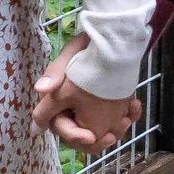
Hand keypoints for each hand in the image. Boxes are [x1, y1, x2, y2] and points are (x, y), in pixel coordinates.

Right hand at [30, 35, 142, 151]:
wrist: (114, 35)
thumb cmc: (88, 45)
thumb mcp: (70, 55)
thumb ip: (54, 72)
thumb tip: (39, 89)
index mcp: (55, 99)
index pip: (57, 126)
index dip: (73, 135)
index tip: (91, 136)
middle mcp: (70, 107)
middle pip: (80, 136)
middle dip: (98, 138)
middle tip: (113, 134)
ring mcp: (90, 108)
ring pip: (100, 132)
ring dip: (115, 128)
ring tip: (126, 117)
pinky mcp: (107, 105)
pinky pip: (115, 120)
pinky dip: (126, 116)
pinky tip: (134, 105)